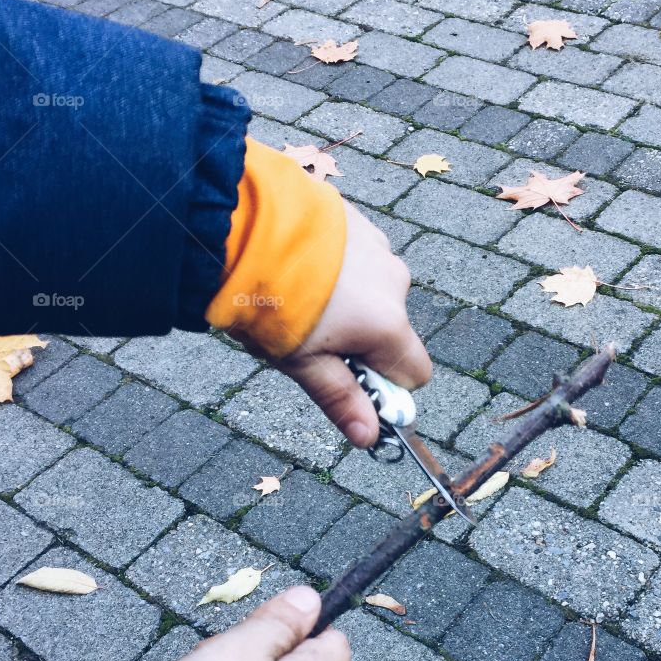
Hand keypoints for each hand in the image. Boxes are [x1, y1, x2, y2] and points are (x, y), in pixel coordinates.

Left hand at [277, 201, 430, 448]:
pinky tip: (302, 267)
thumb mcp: (303, 362)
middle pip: (392, 331)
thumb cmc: (272, 302)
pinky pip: (360, 259)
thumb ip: (342, 399)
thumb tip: (370, 437)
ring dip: (350, 302)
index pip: (415, 374)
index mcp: (387, 325)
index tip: (349, 379)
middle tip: (310, 337)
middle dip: (361, 340)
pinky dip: (340, 269)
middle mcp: (395, 284)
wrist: (244, 228)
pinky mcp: (359, 223)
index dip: (385, 385)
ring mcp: (379, 249)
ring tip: (300, 296)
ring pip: (375, 293)